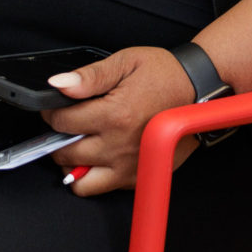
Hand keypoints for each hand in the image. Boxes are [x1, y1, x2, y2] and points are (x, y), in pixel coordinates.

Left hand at [41, 46, 198, 193]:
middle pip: (65, 153)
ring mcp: (129, 166)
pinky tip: (100, 155)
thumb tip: (59, 85)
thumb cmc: (166, 75)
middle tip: (67, 126)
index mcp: (115, 115)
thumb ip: (90, 76)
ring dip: (72, 164)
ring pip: (80, 181)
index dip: (51, 113)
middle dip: (58, 139)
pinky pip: (102, 188)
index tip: (55, 108)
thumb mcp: (126, 63)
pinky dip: (94, 176)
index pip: (61, 123)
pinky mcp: (138, 177)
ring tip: (79, 145)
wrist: (200, 90)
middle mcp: (120, 145)